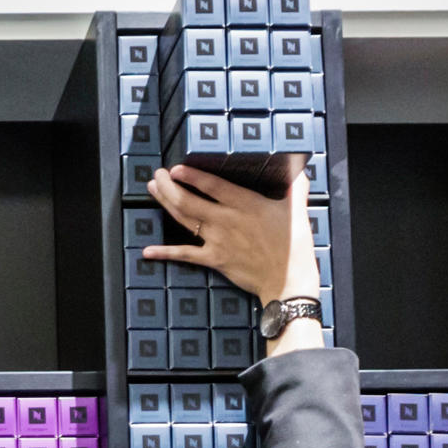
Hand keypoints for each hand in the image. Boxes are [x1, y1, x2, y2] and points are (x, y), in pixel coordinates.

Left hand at [143, 163, 298, 307]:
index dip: (191, 176)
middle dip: (168, 186)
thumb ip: (295, 187)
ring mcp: (217, 240)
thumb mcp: (296, 210)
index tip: (174, 168)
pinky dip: (165, 253)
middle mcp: (226, 220)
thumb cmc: (293, 245)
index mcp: (245, 204)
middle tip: (156, 175)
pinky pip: (185, 255)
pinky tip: (147, 250)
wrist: (288, 281)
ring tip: (152, 190)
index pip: (212, 185)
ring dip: (165, 203)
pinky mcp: (214, 260)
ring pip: (184, 219)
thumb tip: (299, 167)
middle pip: (189, 200)